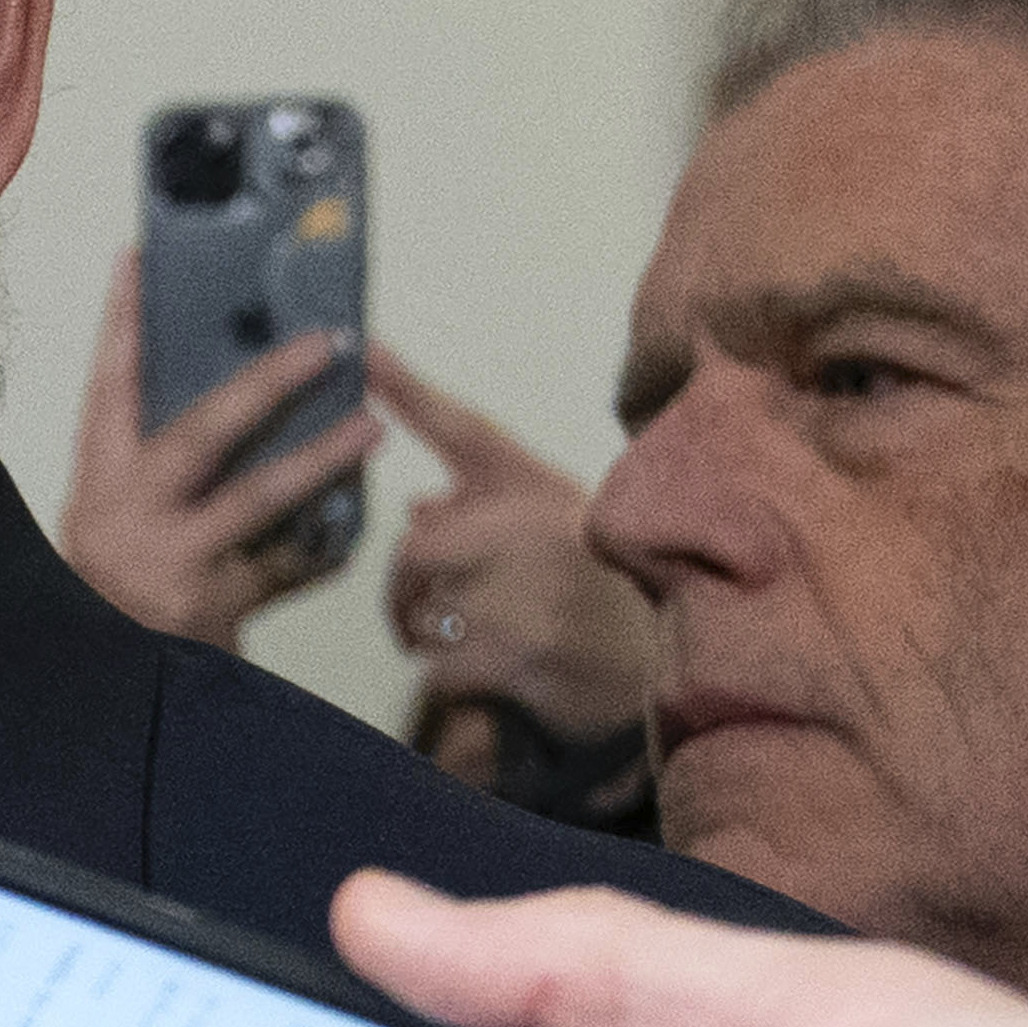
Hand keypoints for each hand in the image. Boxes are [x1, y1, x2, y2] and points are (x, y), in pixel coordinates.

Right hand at [58, 250, 380, 644]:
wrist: (108, 690)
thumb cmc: (115, 593)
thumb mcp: (112, 518)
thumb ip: (153, 463)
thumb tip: (231, 383)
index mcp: (97, 484)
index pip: (108, 388)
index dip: (124, 323)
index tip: (140, 259)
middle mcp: (127, 517)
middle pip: (200, 434)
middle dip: (265, 383)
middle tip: (325, 343)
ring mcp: (171, 564)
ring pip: (256, 498)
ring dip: (320, 458)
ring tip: (370, 427)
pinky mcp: (214, 610)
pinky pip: (286, 567)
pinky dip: (323, 545)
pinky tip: (357, 523)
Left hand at [367, 350, 654, 739]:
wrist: (663, 670)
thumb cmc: (605, 591)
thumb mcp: (558, 527)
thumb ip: (484, 508)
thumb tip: (416, 510)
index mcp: (538, 493)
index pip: (463, 432)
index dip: (408, 389)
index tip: (364, 348)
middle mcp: (528, 533)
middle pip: (412, 552)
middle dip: (404, 590)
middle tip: (423, 612)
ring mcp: (521, 595)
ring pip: (420, 613)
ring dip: (432, 636)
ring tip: (485, 641)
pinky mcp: (516, 657)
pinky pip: (437, 666)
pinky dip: (451, 677)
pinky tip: (494, 674)